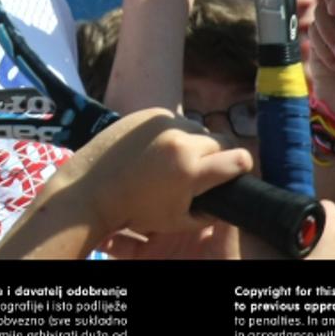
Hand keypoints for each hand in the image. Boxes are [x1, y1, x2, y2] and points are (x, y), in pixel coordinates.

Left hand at [58, 109, 252, 238]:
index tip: (237, 170)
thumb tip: (230, 198)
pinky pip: (175, 121)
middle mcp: (182, 141)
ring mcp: (165, 123)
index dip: (242, 166)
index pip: (240, 158)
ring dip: (195, 142)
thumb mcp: (177, 221)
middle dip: (217, 155)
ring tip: (175, 159)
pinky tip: (158, 149)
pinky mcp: (151, 114)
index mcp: (191, 170)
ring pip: (198, 128)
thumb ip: (210, 211)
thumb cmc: (135, 210)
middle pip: (221, 140)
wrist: (92, 188)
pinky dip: (173, 133)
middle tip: (203, 168)